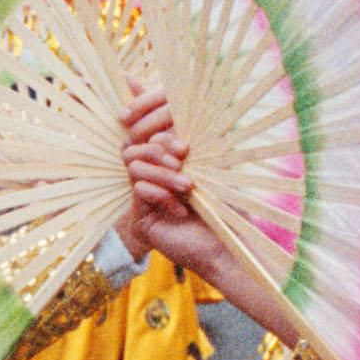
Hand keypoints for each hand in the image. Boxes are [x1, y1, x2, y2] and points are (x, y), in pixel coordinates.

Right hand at [119, 91, 301, 349]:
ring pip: (134, 167)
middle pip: (133, 148)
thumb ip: (193, 144)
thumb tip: (190, 112)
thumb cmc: (223, 209)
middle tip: (183, 159)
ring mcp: (141, 201)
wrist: (226, 247)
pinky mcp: (139, 220)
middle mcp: (149, 181)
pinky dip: (161, 194)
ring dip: (163, 173)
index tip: (185, 145)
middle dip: (159, 149)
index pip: (146, 137)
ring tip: (187, 186)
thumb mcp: (210, 169)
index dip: (160, 134)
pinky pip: (138, 190)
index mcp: (164, 166)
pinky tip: (181, 209)